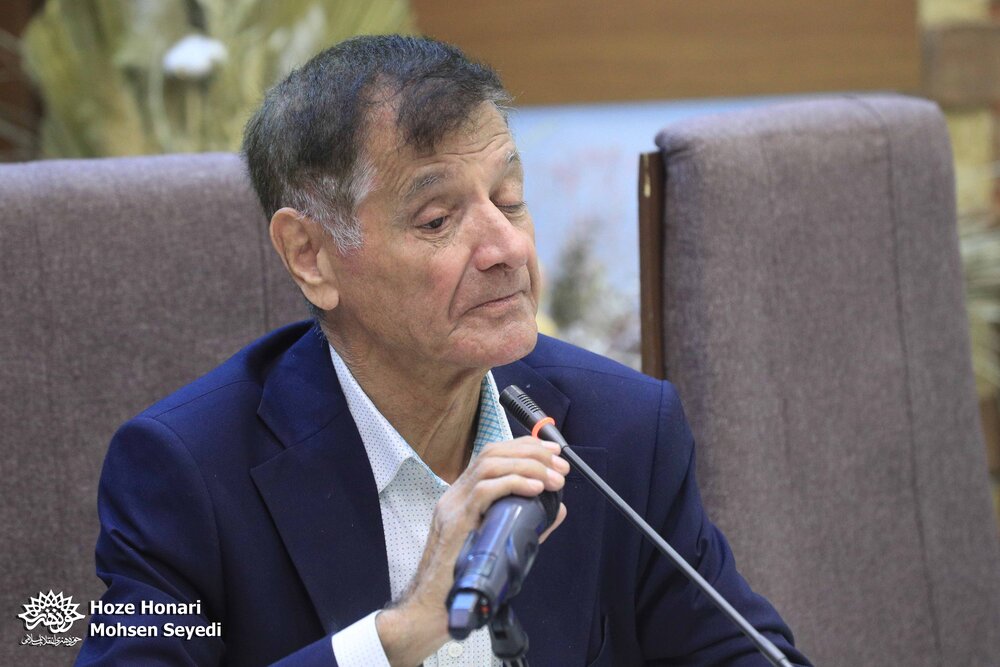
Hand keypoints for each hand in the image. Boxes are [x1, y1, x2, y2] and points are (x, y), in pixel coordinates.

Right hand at [376, 436, 568, 665]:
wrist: (432, 609)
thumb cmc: (465, 581)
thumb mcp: (502, 543)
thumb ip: (528, 523)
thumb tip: (558, 508)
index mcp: (464, 498)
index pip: (493, 455)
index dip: (525, 448)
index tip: (553, 454)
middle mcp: (455, 496)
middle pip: (492, 452)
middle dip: (532, 453)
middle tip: (561, 465)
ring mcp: (453, 506)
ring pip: (490, 465)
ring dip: (529, 466)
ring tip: (554, 479)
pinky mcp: (455, 522)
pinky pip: (485, 490)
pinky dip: (515, 483)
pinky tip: (536, 489)